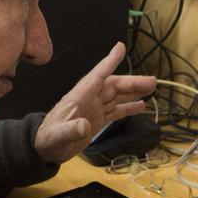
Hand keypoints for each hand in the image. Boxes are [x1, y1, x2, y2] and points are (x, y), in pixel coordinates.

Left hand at [34, 42, 156, 163]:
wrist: (44, 149)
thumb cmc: (48, 139)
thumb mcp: (58, 136)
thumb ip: (70, 130)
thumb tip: (83, 126)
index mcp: (79, 97)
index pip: (97, 76)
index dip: (109, 62)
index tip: (120, 48)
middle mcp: (89, 99)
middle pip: (114, 86)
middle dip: (132, 82)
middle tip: (152, 81)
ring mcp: (94, 109)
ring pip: (118, 96)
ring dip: (134, 92)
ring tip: (151, 88)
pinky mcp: (97, 120)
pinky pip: (116, 111)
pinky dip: (129, 107)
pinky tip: (140, 105)